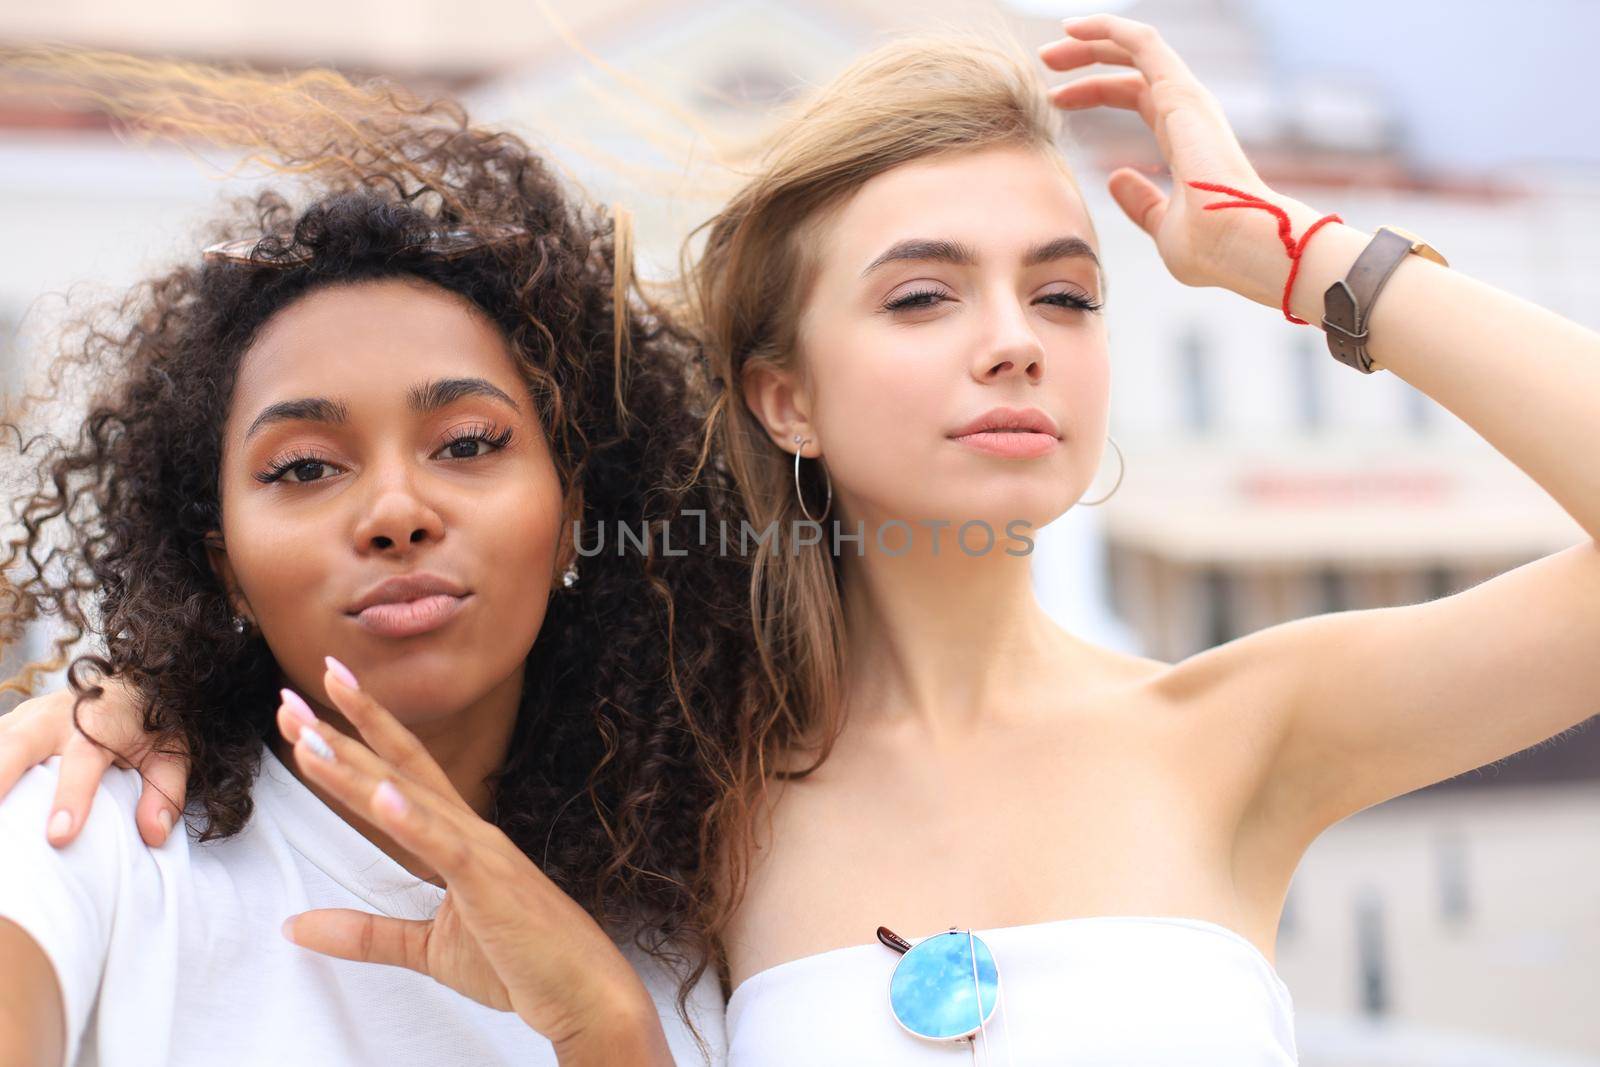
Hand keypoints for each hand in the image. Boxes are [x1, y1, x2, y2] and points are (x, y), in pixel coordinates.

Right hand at [0, 678, 189, 847]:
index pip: (83, 761)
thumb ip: (164, 792)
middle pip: (17, 745)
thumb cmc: (149, 726)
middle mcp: (56, 716)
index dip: (71, 798)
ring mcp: (24, 718)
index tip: (60, 836)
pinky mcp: (8, 725)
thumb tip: (154, 835)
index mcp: (99, 722)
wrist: (131, 681)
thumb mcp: (172, 753)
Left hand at [276, 660, 672, 1063]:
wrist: (584, 992)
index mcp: (458, 838)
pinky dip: (412, 818)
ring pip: (407, 798)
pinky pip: (444, 846)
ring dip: (356, 766)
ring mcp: (481, 851)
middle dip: (341, 732)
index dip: (358, 736)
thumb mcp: (427, 949)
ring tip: (309, 736)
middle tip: (289, 697)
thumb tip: (293, 926)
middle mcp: (469, 830)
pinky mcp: (489, 882)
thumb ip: (363, 933)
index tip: (310, 709)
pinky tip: (382, 792)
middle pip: (395, 770)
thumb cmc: (520, 963)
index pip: (400, 773)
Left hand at [1038, 13, 1281, 290]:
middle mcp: (1187, 112)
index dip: (1093, 92)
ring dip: (1091, 42)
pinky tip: (1074, 28)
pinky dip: (1109, 30)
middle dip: (1086, 62)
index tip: (1055, 100)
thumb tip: (1116, 178)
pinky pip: (1143, 44)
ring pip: (1135, 49)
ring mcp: (1186, 100)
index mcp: (1184, 137)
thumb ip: (1140, 202)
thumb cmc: (1213, 248)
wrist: (1240, 247)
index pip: (1134, 96)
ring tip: (1050, 49)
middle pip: (1130, 70)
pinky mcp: (1180, 92)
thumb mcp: (1162, 226)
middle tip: (1046, 63)